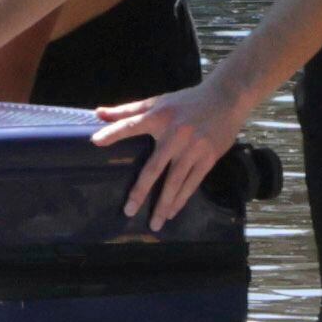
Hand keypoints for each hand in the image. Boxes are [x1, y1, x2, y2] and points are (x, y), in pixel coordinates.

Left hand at [99, 76, 251, 224]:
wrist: (226, 99)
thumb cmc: (186, 101)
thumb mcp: (157, 101)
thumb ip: (128, 110)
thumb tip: (98, 113)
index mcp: (159, 117)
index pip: (132, 125)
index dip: (114, 132)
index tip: (95, 141)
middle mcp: (175, 135)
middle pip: (154, 167)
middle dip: (141, 191)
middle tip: (129, 211)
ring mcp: (193, 148)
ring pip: (175, 181)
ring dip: (164, 204)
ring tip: (155, 223)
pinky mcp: (208, 158)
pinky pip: (192, 182)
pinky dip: (182, 198)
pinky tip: (173, 211)